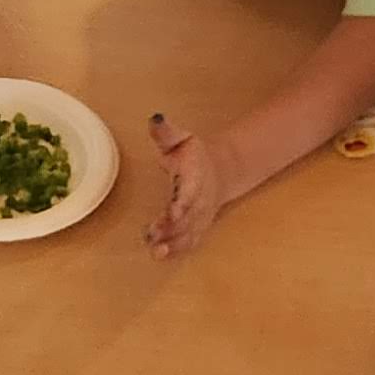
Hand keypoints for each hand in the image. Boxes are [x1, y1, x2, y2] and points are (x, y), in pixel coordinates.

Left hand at [142, 111, 223, 261]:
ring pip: (188, 232)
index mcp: (194, 176)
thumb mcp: (181, 138)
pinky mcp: (197, 226)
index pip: (189, 191)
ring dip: (173, 243)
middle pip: (188, 217)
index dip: (182, 203)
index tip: (173, 212)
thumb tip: (154, 119)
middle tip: (153, 235)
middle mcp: (199, 199)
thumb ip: (166, 132)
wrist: (220, 169)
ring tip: (156, 251)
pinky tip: (161, 255)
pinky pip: (189, 241)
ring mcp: (200, 215)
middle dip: (172, 228)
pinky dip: (177, 250)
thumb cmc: (193, 155)